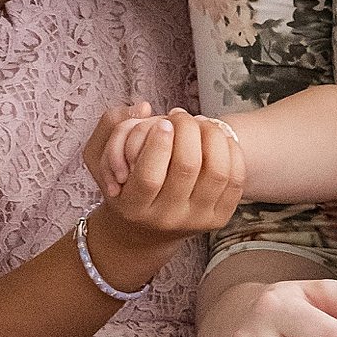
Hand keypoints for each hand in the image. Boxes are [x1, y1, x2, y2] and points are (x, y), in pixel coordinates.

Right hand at [80, 106, 244, 286]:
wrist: (148, 228)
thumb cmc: (125, 184)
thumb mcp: (101, 159)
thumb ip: (111, 127)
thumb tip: (143, 108)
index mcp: (134, 207)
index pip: (149, 176)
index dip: (159, 143)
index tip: (163, 122)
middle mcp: (166, 218)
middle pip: (187, 168)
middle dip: (187, 131)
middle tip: (180, 116)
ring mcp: (196, 220)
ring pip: (217, 172)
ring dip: (212, 136)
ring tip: (199, 122)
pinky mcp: (220, 218)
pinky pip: (235, 179)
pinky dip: (230, 151)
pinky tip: (217, 137)